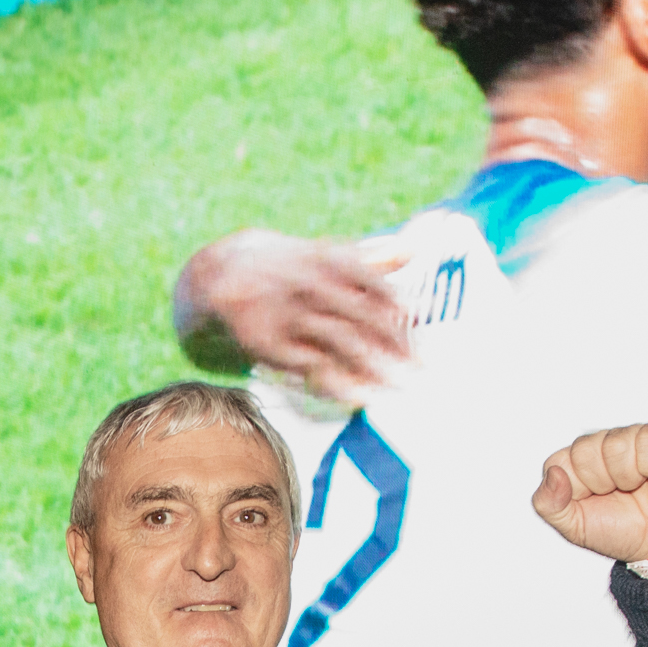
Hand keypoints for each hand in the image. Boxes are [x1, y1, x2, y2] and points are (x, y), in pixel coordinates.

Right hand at [175, 230, 408, 402]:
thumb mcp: (326, 255)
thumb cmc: (292, 268)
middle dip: (396, 343)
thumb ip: (373, 257)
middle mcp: (309, 285)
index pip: (372, 280)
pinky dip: (338, 383)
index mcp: (327, 260)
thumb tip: (416, 250)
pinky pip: (311, 367)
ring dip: (373, 367)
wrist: (224, 274)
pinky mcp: (271, 344)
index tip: (423, 321)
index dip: (400, 302)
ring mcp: (289, 315)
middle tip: (423, 367)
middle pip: (362, 315)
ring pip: (339, 342)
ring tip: (399, 387)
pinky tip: (361, 396)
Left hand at [531, 422, 647, 563]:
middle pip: (585, 450)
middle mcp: (601, 445)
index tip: (593, 501)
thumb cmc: (622, 531)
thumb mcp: (575, 528)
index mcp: (576, 463)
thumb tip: (553, 474)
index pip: (559, 461)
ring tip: (638, 487)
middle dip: (602, 483)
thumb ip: (548, 505)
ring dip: (628, 476)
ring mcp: (631, 438)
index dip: (577, 488)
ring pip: (616, 443)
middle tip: (618, 495)